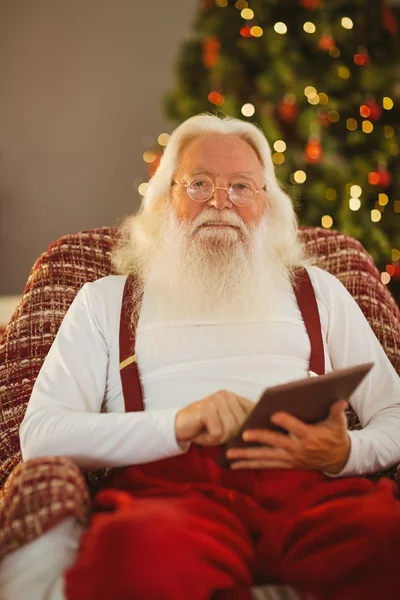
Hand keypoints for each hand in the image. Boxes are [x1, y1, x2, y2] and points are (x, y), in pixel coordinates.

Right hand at [175, 390, 253, 446]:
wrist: (179, 427)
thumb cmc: (205, 428)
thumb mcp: (227, 424)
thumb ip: (242, 422)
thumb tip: (264, 432)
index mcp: (234, 397)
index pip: (254, 412)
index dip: (252, 426)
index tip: (247, 434)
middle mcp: (226, 395)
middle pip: (241, 425)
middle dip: (230, 436)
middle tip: (216, 432)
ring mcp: (215, 400)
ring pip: (230, 430)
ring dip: (219, 438)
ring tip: (209, 432)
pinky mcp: (206, 409)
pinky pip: (218, 433)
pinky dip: (210, 439)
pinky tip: (202, 432)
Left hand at [226, 400, 350, 473]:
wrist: (338, 459)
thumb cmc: (335, 436)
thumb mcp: (339, 423)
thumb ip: (337, 411)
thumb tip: (339, 399)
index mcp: (309, 436)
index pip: (296, 428)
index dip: (285, 421)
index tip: (274, 414)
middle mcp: (297, 449)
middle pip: (276, 443)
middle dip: (260, 439)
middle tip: (244, 435)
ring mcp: (290, 458)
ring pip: (266, 457)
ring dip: (247, 457)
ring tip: (229, 454)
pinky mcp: (285, 464)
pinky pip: (265, 465)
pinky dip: (249, 465)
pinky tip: (234, 465)